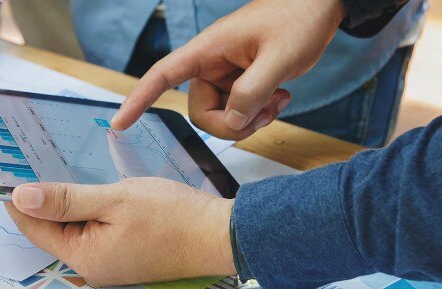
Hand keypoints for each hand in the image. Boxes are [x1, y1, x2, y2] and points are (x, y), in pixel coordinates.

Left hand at [5, 178, 236, 286]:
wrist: (219, 234)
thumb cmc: (174, 217)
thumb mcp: (112, 198)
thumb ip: (64, 199)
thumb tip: (21, 197)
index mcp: (84, 257)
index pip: (34, 228)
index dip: (19, 201)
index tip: (7, 177)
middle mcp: (93, 267)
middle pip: (52, 231)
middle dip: (43, 202)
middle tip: (34, 167)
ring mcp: (109, 263)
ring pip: (74, 230)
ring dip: (68, 205)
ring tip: (65, 174)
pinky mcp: (124, 255)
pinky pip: (95, 232)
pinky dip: (89, 212)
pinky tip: (94, 193)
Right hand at [110, 0, 345, 139]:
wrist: (321, 7)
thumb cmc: (298, 18)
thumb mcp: (280, 57)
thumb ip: (252, 92)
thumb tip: (232, 120)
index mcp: (209, 50)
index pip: (162, 75)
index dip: (139, 99)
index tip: (120, 124)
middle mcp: (212, 64)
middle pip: (200, 112)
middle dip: (231, 123)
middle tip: (264, 113)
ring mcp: (227, 75)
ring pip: (222, 116)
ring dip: (250, 119)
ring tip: (278, 99)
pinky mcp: (242, 82)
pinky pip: (239, 111)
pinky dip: (259, 113)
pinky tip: (280, 97)